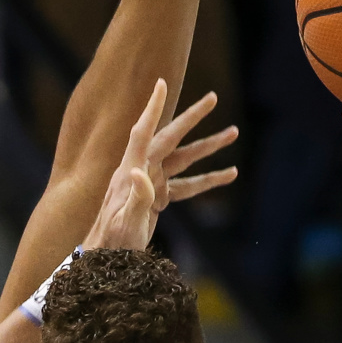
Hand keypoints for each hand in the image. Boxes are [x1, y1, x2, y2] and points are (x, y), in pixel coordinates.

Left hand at [82, 79, 238, 253]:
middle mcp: (141, 171)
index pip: (143, 132)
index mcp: (130, 171)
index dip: (153, 108)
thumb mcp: (125, 222)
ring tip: (234, 133)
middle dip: (193, 117)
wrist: (107, 260)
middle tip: (214, 97)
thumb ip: (136, 197)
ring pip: (184, 159)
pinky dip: (208, 179)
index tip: (162, 83)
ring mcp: (151, 183)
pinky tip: (230, 174)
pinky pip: (187, 185)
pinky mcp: (158, 198)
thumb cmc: (113, 242)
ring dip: (208, 147)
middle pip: (171, 138)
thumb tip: (138, 172)